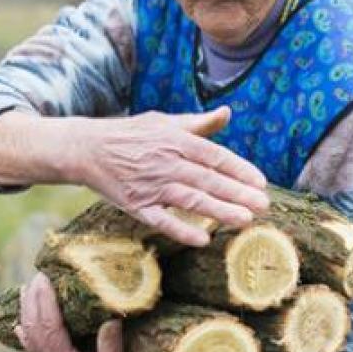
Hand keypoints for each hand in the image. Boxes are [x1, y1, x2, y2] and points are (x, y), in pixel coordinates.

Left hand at [15, 274, 153, 351]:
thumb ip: (111, 343)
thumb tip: (111, 315)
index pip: (48, 328)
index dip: (45, 302)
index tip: (44, 279)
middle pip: (34, 329)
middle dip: (33, 300)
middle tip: (38, 275)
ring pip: (30, 336)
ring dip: (28, 311)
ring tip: (28, 288)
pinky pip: (33, 346)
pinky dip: (27, 330)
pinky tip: (20, 321)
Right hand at [69, 106, 269, 246]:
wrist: (87, 149)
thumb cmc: (130, 134)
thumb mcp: (164, 122)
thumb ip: (198, 123)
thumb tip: (227, 112)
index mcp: (176, 140)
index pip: (215, 156)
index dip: (239, 169)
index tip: (260, 182)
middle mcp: (167, 162)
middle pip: (208, 180)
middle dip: (238, 193)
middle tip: (264, 206)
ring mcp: (151, 185)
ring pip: (191, 200)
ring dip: (219, 210)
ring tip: (245, 220)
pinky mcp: (136, 205)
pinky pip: (161, 220)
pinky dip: (181, 230)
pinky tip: (203, 239)